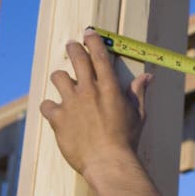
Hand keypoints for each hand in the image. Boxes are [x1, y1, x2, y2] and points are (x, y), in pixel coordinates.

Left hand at [40, 28, 150, 177]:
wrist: (108, 162)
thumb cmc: (126, 139)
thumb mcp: (138, 114)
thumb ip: (138, 92)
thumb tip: (148, 77)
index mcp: (109, 88)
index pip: (99, 55)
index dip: (93, 40)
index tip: (88, 32)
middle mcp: (89, 91)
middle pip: (76, 58)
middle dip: (73, 48)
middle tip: (72, 45)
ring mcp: (71, 103)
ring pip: (58, 77)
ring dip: (61, 79)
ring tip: (65, 85)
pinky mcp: (58, 118)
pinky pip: (46, 104)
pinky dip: (51, 107)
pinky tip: (58, 113)